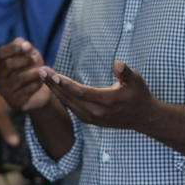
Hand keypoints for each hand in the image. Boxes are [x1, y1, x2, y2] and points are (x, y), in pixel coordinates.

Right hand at [0, 38, 51, 112]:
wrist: (42, 87)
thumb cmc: (33, 66)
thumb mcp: (30, 53)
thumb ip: (24, 46)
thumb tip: (24, 45)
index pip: (0, 53)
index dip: (14, 48)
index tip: (28, 46)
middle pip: (8, 65)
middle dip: (25, 60)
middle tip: (36, 59)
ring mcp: (3, 91)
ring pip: (18, 79)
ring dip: (34, 73)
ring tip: (43, 71)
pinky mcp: (14, 102)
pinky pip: (26, 91)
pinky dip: (36, 84)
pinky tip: (41, 82)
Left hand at [40, 60, 156, 130]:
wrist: (143, 118)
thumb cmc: (139, 95)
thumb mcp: (137, 81)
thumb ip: (125, 72)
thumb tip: (117, 63)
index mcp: (108, 101)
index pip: (82, 93)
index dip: (66, 84)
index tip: (53, 74)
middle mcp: (97, 112)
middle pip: (70, 98)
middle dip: (54, 85)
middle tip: (41, 71)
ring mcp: (92, 118)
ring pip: (68, 104)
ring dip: (55, 91)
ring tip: (43, 77)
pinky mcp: (90, 120)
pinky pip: (72, 108)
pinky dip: (62, 98)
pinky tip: (54, 88)